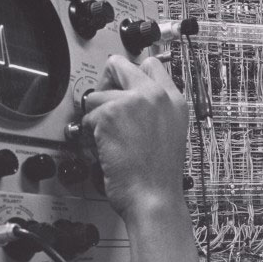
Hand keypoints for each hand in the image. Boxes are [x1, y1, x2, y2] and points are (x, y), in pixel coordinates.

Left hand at [83, 56, 187, 221]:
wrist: (154, 197)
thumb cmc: (159, 176)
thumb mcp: (170, 132)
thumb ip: (154, 110)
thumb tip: (129, 97)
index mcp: (175, 100)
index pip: (151, 65)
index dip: (131, 75)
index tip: (123, 86)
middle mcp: (156, 95)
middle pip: (119, 64)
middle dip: (105, 83)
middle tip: (105, 106)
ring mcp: (134, 101)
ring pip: (97, 94)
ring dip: (96, 116)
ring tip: (110, 138)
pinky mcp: (111, 113)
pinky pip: (88, 114)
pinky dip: (90, 132)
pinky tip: (106, 147)